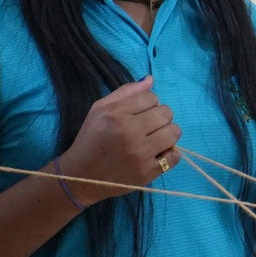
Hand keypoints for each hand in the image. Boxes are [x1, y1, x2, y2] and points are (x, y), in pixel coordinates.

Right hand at [56, 76, 181, 204]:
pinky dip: (169, 154)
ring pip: (174, 132)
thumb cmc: (90, 140)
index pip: (151, 97)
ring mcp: (140, 154)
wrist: (81, 177)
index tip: (139, 114)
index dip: (147, 104)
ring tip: (155, 139)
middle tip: (148, 127)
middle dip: (159, 117)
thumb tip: (151, 79)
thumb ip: (125, 92)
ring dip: (167, 134)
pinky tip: (156, 154)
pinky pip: (174, 156)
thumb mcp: (99, 110)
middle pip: (166, 113)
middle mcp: (130, 132)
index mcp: (116, 114)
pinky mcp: (147, 172)